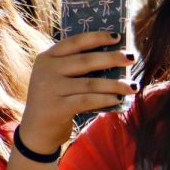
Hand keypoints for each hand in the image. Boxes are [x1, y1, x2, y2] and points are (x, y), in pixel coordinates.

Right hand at [20, 30, 137, 152]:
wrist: (36, 132)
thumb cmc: (55, 100)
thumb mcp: (57, 78)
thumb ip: (74, 67)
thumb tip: (113, 56)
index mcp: (47, 57)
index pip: (74, 42)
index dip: (97, 37)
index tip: (117, 37)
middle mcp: (46, 70)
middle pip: (85, 61)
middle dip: (112, 58)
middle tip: (132, 58)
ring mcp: (50, 89)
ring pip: (90, 83)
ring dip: (115, 84)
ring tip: (133, 86)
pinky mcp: (57, 108)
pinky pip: (87, 100)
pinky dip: (105, 99)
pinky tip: (118, 99)